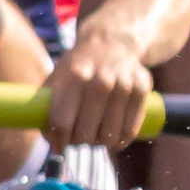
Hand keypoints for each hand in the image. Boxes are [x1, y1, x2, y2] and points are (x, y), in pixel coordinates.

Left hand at [42, 26, 159, 159]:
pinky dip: (120, 141)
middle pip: (85, 133)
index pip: (62, 123)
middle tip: (78, 140)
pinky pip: (130, 130)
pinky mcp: (142, 89)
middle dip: (79, 142)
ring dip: (100, 144)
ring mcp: (123, 84)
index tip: (60, 146)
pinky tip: (113, 139)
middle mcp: (100, 80)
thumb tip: (52, 141)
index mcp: (74, 76)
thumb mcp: (57, 78)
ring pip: (109, 136)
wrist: (111, 43)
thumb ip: (47, 107)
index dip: (59, 141)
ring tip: (95, 138)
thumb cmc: (78, 68)